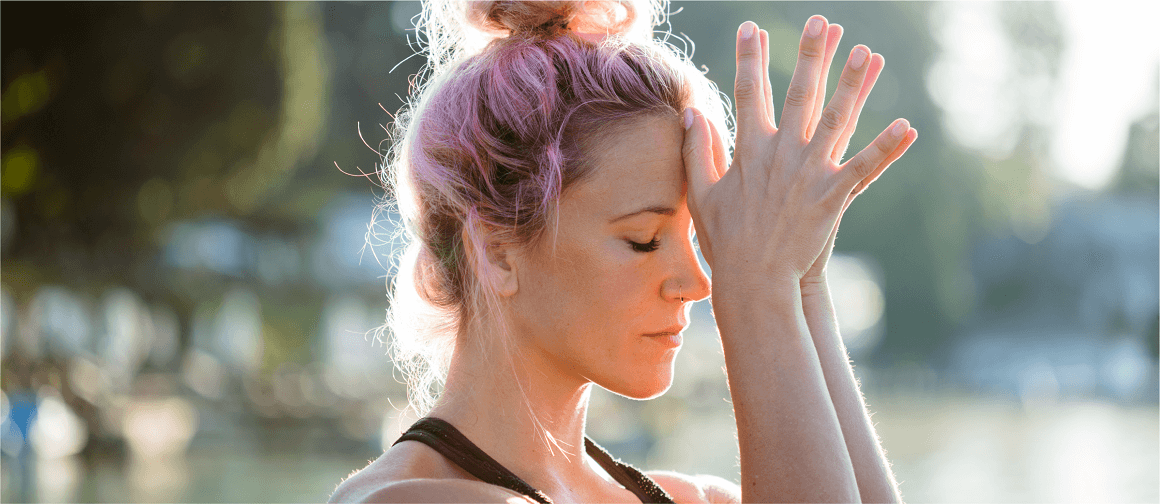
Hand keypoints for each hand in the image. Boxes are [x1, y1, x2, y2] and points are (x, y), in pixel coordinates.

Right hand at [682, 16, 916, 288]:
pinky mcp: (832, 196)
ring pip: (836, 118)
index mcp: (749, 149)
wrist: (754, 280)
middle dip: (811, 54)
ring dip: (853, 84)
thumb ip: (697, 151)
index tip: (751, 28)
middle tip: (821, 22)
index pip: (748, 92)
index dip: (749, 58)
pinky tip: (907, 126)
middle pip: (799, 93)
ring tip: (867, 53)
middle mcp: (781, 153)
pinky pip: (865, 167)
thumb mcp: (702, 193)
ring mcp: (809, 172)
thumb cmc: (726, 240)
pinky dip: (886, 148)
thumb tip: (692, 113)